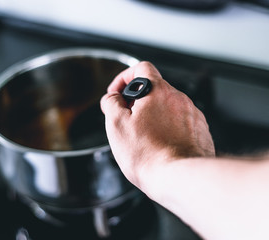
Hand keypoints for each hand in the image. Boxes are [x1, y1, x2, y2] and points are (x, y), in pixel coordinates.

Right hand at [100, 61, 214, 188]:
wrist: (180, 178)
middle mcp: (179, 99)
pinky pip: (179, 123)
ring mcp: (192, 115)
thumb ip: (111, 103)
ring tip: (143, 138)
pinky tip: (159, 146)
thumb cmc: (149, 155)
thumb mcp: (116, 125)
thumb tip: (112, 98)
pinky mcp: (199, 131)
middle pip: (154, 90)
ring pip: (166, 108)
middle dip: (137, 102)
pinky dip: (167, 129)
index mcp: (158, 91)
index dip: (125, 78)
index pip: (141, 68)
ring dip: (152, 116)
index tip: (118, 93)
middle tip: (126, 119)